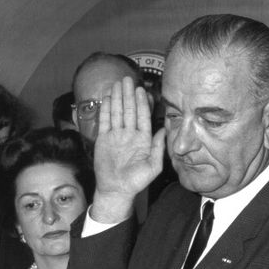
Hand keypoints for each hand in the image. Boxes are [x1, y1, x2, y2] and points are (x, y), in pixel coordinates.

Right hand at [90, 76, 165, 222]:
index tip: (141, 89)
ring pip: (117, 112)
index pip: (142, 116)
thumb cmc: (136, 181)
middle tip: (127, 79)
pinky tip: (108, 97)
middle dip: (128, 94)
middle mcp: (130, 134)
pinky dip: (106, 109)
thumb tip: (165, 129)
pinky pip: (105, 120)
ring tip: (117, 83)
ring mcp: (116, 135)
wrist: (116, 189)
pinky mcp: (104, 139)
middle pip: (129, 110)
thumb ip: (159, 148)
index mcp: (143, 139)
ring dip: (118, 98)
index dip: (141, 103)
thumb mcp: (153, 166)